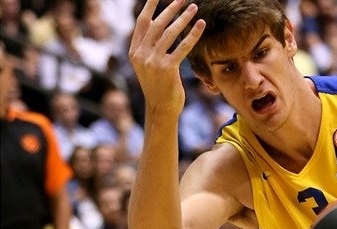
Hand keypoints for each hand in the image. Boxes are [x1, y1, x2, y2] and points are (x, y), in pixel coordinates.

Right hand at [128, 0, 205, 117]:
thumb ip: (148, 49)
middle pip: (156, 24)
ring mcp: (153, 61)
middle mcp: (141, 54)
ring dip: (183, 18)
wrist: (160, 109)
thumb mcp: (147, 67)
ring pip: (169, 33)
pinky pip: (182, 47)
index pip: (142, 23)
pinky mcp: (167, 69)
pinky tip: (201, 25)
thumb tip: (156, 29)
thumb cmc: (158, 88)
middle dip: (170, 9)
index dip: (150, 6)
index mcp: (134, 51)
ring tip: (194, 8)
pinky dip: (192, 34)